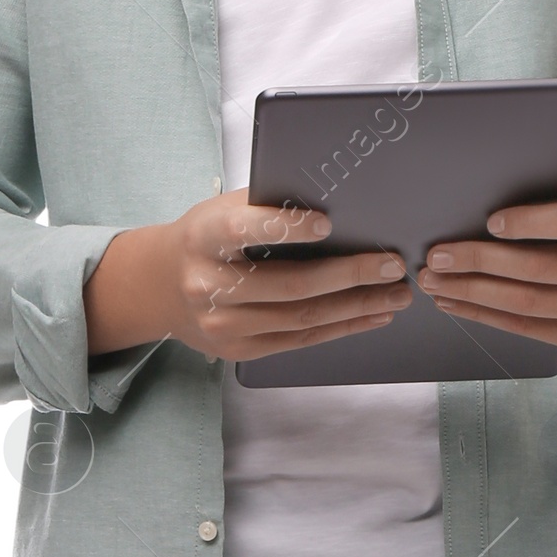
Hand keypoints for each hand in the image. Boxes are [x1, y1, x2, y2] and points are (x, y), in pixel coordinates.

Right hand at [85, 192, 412, 363]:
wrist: (160, 287)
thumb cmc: (206, 238)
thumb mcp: (222, 210)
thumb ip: (266, 207)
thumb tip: (337, 206)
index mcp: (204, 238)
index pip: (243, 230)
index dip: (285, 227)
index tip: (326, 223)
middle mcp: (208, 285)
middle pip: (289, 285)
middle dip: (349, 275)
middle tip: (391, 265)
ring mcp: (222, 324)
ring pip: (302, 318)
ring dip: (357, 306)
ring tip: (396, 293)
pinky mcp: (237, 350)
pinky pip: (299, 341)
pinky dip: (341, 327)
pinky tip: (372, 314)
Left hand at [414, 200, 556, 358]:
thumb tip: (481, 218)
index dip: (533, 222)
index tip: (490, 221)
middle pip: (540, 269)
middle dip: (479, 261)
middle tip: (437, 256)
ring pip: (527, 303)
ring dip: (472, 293)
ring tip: (435, 282)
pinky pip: (527, 328)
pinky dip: (485, 314)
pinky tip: (456, 302)